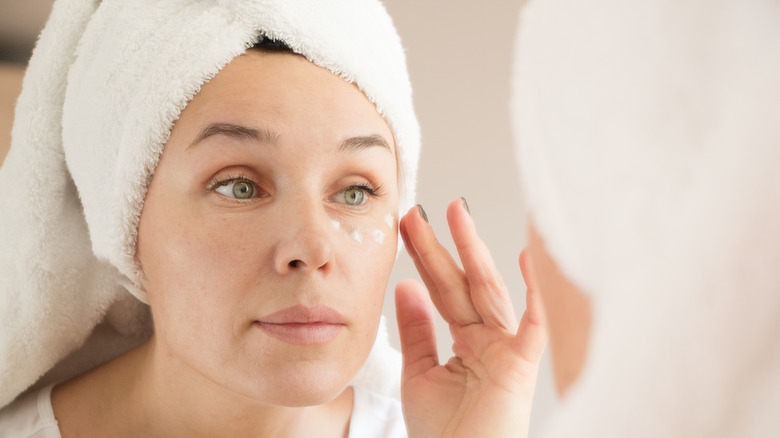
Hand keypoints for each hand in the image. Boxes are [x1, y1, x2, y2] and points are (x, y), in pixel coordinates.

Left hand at [396, 199, 547, 437]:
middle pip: (463, 283)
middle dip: (442, 246)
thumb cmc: (442, 434)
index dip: (425, 257)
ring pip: (489, 291)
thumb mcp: (419, 374)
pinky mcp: (523, 366)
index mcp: (468, 341)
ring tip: (455, 215)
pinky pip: (532, 325)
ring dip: (472, 252)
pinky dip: (533, 294)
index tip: (407, 226)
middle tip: (419, 211)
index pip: (443, 290)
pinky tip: (526, 258)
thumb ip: (417, 330)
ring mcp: (508, 349)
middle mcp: (490, 339)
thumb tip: (407, 285)